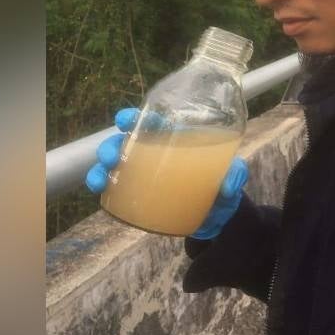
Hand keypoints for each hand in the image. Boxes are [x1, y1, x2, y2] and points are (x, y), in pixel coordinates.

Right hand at [85, 108, 247, 239]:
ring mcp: (144, 176)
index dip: (135, 117)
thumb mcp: (232, 177)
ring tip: (100, 178)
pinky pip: (116, 190)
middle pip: (126, 142)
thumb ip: (234, 175)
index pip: (151, 122)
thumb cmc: (221, 186)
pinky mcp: (139, 197)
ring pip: (114, 165)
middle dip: (112, 144)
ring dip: (101, 168)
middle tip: (112, 156)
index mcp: (174, 139)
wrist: (218, 216)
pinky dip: (104, 190)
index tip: (125, 119)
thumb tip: (228, 184)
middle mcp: (155, 154)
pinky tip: (99, 193)